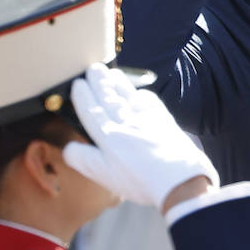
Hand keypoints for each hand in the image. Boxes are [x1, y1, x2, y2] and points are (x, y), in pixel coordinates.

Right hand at [63, 65, 219, 214]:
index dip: (83, 96)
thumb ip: (83, 159)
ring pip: (129, 97)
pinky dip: (144, 95)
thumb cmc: (140, 181)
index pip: (91, 111)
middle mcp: (127, 122)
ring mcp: (148, 120)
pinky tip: (141, 93)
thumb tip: (69, 147)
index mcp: (109, 135)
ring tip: (112, 73)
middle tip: (93, 68)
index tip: (77, 83)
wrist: (181, 180)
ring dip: (120, 84)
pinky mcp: (166, 122)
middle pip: (110, 98)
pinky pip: (152, 103)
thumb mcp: (104, 175)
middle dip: (100, 82)